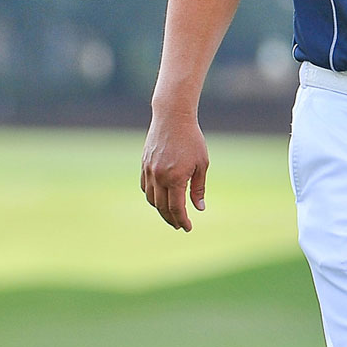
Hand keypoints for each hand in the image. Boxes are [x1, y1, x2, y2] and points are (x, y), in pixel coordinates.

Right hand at [141, 109, 209, 230]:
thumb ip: (198, 188)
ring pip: (151, 199)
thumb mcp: (202, 164)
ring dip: (160, 210)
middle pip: (162, 207)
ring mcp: (149, 171)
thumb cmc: (192, 140)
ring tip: (171, 214)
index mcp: (175, 178)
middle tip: (179, 226)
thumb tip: (199, 208)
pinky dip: (152, 196)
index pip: (176, 208)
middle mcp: (159, 177)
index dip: (182, 221)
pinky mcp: (144, 165)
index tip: (187, 228)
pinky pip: (145, 187)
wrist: (172, 118)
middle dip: (171, 219)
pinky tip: (160, 199)